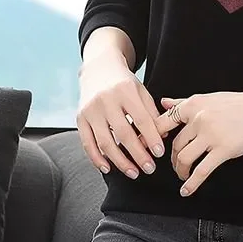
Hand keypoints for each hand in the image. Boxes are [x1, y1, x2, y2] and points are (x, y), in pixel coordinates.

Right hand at [76, 53, 167, 178]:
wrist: (98, 69)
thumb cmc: (124, 83)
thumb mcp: (141, 91)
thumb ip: (151, 113)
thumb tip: (162, 138)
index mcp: (125, 91)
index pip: (141, 119)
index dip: (151, 138)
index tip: (160, 153)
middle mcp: (106, 100)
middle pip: (123, 133)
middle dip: (138, 154)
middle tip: (150, 169)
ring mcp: (90, 110)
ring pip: (105, 142)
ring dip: (120, 161)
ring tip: (134, 172)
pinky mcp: (80, 118)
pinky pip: (87, 143)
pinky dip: (97, 159)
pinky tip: (108, 168)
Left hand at [154, 90, 242, 195]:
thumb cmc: (241, 104)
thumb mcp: (210, 98)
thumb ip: (184, 102)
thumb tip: (163, 102)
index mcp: (193, 105)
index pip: (163, 122)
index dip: (152, 138)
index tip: (149, 148)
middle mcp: (199, 118)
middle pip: (174, 144)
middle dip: (171, 158)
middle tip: (174, 165)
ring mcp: (211, 135)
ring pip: (184, 158)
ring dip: (180, 171)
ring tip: (183, 175)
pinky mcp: (224, 150)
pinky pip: (202, 170)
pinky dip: (191, 183)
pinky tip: (186, 190)